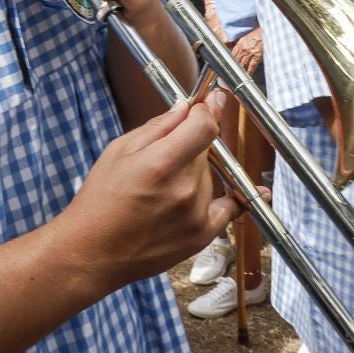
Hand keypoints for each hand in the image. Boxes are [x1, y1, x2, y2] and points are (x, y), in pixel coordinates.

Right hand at [55, 89, 243, 294]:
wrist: (93, 253)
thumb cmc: (99, 201)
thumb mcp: (118, 152)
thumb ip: (157, 128)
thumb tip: (185, 108)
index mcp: (161, 164)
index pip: (204, 125)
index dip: (209, 107)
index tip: (212, 99)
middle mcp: (185, 189)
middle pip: (205, 149)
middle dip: (191, 142)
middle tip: (165, 153)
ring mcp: (197, 215)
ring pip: (210, 175)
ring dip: (196, 171)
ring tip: (161, 189)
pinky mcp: (202, 235)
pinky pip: (231, 209)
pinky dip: (243, 198)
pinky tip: (260, 192)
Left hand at [229, 27, 262, 72]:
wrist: (266, 32)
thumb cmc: (258, 34)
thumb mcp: (246, 37)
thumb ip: (241, 43)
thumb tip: (237, 48)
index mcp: (240, 44)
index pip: (233, 54)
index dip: (231, 60)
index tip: (230, 64)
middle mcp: (244, 49)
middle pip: (237, 60)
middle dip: (235, 66)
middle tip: (233, 72)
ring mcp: (250, 53)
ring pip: (243, 64)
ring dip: (241, 70)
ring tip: (239, 76)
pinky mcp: (257, 57)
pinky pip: (251, 66)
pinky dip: (249, 71)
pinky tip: (248, 75)